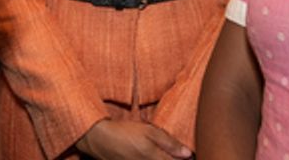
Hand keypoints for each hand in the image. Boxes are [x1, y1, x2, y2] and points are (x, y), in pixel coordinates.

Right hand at [76, 118, 192, 159]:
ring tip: (157, 153)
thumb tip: (188, 154)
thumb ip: (169, 143)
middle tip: (178, 155)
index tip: (190, 156)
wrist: (99, 139)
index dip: (186, 159)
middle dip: (174, 159)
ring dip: (162, 159)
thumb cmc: (124, 133)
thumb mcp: (149, 131)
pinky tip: (150, 156)